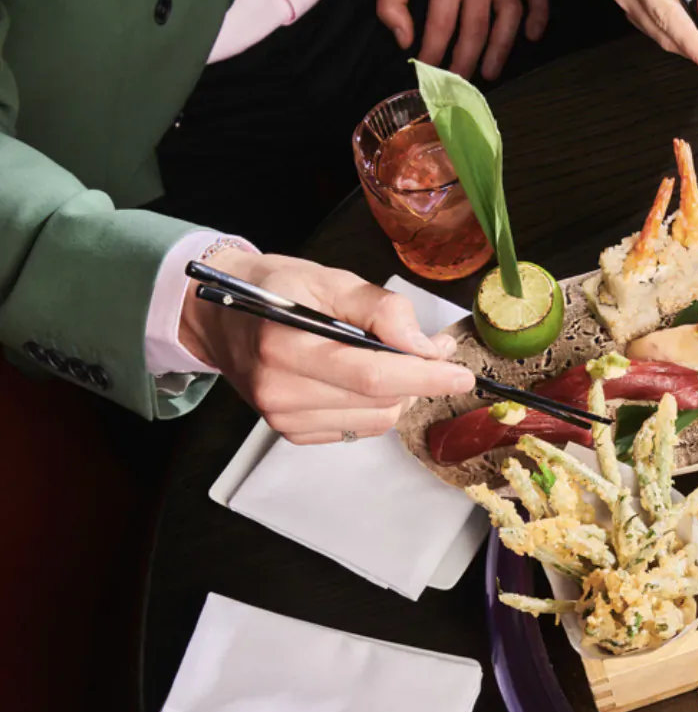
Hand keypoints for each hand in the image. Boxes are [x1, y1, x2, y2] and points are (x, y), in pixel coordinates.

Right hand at [181, 249, 475, 444]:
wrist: (222, 318)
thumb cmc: (278, 290)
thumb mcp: (329, 279)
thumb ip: (380, 308)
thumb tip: (423, 344)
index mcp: (285, 345)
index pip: (372, 375)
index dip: (424, 376)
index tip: (460, 374)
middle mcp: (280, 389)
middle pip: (379, 401)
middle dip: (418, 379)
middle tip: (429, 349)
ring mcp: (283, 417)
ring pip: (376, 420)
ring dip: (399, 393)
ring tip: (391, 359)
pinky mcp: (291, 432)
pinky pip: (358, 428)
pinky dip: (374, 405)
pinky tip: (362, 379)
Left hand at [378, 0, 547, 80]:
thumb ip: (390, 2)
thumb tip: (405, 40)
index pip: (442, 22)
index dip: (434, 51)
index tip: (427, 70)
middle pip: (476, 27)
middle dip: (465, 60)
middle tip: (458, 82)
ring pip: (508, 18)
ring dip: (500, 50)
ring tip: (489, 73)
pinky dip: (539, 17)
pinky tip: (532, 37)